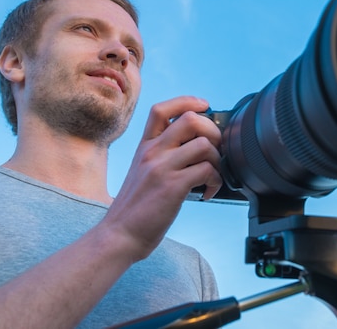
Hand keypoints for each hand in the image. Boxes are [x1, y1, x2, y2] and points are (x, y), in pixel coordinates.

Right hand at [102, 96, 222, 260]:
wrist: (119, 235)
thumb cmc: (135, 209)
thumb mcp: (142, 173)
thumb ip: (162, 157)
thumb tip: (195, 148)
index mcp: (145, 147)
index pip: (162, 110)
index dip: (187, 102)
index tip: (203, 106)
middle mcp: (152, 152)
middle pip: (190, 119)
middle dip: (213, 131)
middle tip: (215, 150)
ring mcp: (162, 168)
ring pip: (204, 144)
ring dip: (217, 159)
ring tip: (211, 176)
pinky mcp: (172, 187)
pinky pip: (206, 170)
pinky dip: (215, 181)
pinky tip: (208, 193)